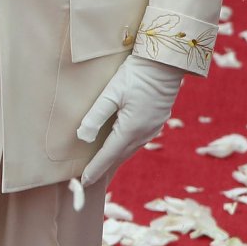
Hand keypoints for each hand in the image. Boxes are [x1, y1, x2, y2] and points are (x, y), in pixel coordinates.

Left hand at [76, 56, 183, 188]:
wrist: (165, 63)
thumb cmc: (136, 74)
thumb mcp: (111, 92)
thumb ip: (96, 115)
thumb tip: (81, 137)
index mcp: (131, 129)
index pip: (108, 155)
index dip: (95, 169)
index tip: (83, 182)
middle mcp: (143, 133)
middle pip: (119, 157)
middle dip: (103, 169)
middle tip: (88, 182)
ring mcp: (152, 129)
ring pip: (129, 151)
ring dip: (114, 161)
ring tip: (101, 170)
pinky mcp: (156, 122)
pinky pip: (137, 142)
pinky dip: (124, 150)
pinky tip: (119, 150)